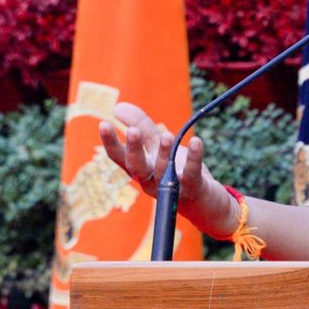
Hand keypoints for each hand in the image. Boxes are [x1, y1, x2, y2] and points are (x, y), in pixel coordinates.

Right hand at [98, 101, 234, 237]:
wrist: (204, 202)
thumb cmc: (176, 172)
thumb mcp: (158, 147)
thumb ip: (140, 127)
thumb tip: (117, 107)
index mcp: (140, 169)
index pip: (120, 157)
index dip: (111, 143)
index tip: (103, 124)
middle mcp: (151, 181)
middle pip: (137, 168)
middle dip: (134, 150)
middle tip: (133, 131)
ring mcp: (171, 188)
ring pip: (163, 172)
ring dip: (165, 153)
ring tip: (167, 135)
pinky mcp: (192, 189)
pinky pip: (191, 174)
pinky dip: (194, 158)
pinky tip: (196, 142)